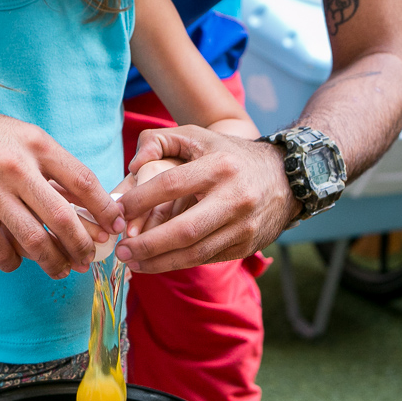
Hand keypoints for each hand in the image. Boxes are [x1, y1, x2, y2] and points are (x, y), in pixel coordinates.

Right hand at [0, 102, 124, 278]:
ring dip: (53, 263)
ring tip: (62, 269)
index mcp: (37, 144)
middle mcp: (16, 168)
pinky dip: (13, 262)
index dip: (105, 209)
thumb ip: (51, 165)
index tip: (115, 227)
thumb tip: (86, 199)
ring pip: (34, 241)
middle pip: (63, 219)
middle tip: (89, 259)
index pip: (84, 182)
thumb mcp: (21, 135)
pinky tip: (18, 261)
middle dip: (82, 246)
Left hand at [115, 126, 298, 272]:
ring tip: (132, 262)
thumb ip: (159, 140)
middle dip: (148, 244)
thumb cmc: (230, 156)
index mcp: (219, 166)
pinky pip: (206, 259)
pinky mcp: (246, 246)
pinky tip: (156, 263)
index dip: (139, 200)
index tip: (116, 211)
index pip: (170, 185)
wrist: (285, 178)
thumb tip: (133, 166)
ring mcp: (243, 226)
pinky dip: (178, 263)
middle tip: (121, 250)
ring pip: (195, 253)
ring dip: (159, 262)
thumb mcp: (198, 137)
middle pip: (183, 230)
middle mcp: (235, 198)